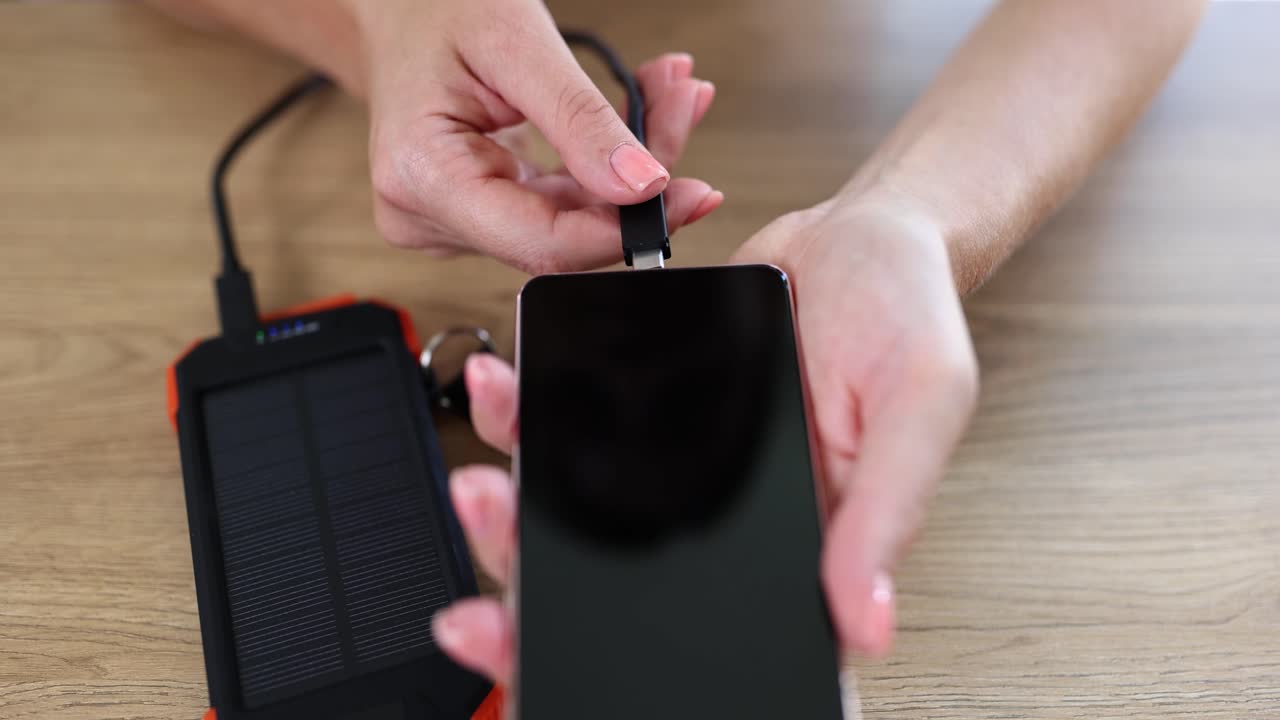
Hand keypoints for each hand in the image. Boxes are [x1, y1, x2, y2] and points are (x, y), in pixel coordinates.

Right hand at [347, 0, 721, 272]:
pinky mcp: (476, 211)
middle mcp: (428, 215)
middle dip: (639, 179)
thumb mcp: (515, 42)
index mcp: (422, 178)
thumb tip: (642, 186)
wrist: (397, 8)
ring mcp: (451, 220)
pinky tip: (637, 114)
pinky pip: (558, 203)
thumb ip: (580, 120)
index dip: (622, 229)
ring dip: (630, 164)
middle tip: (684, 105)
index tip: (689, 192)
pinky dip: (603, 162)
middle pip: (565, 234)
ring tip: (667, 93)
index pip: (541, 244)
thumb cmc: (434, 9)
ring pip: (572, 220)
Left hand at [431, 193, 978, 682]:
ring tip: (481, 480)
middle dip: (533, 583)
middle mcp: (726, 513)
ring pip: (576, 511)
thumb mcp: (919, 404)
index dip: (619, 663)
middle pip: (615, 581)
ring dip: (512, 503)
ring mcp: (677, 464)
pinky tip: (504, 392)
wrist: (862, 231)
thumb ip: (887, 512)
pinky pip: (573, 425)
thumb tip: (865, 625)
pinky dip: (524, 417)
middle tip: (486, 581)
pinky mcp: (645, 408)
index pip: (711, 634)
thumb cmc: (905, 315)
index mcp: (803, 540)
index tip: (545, 655)